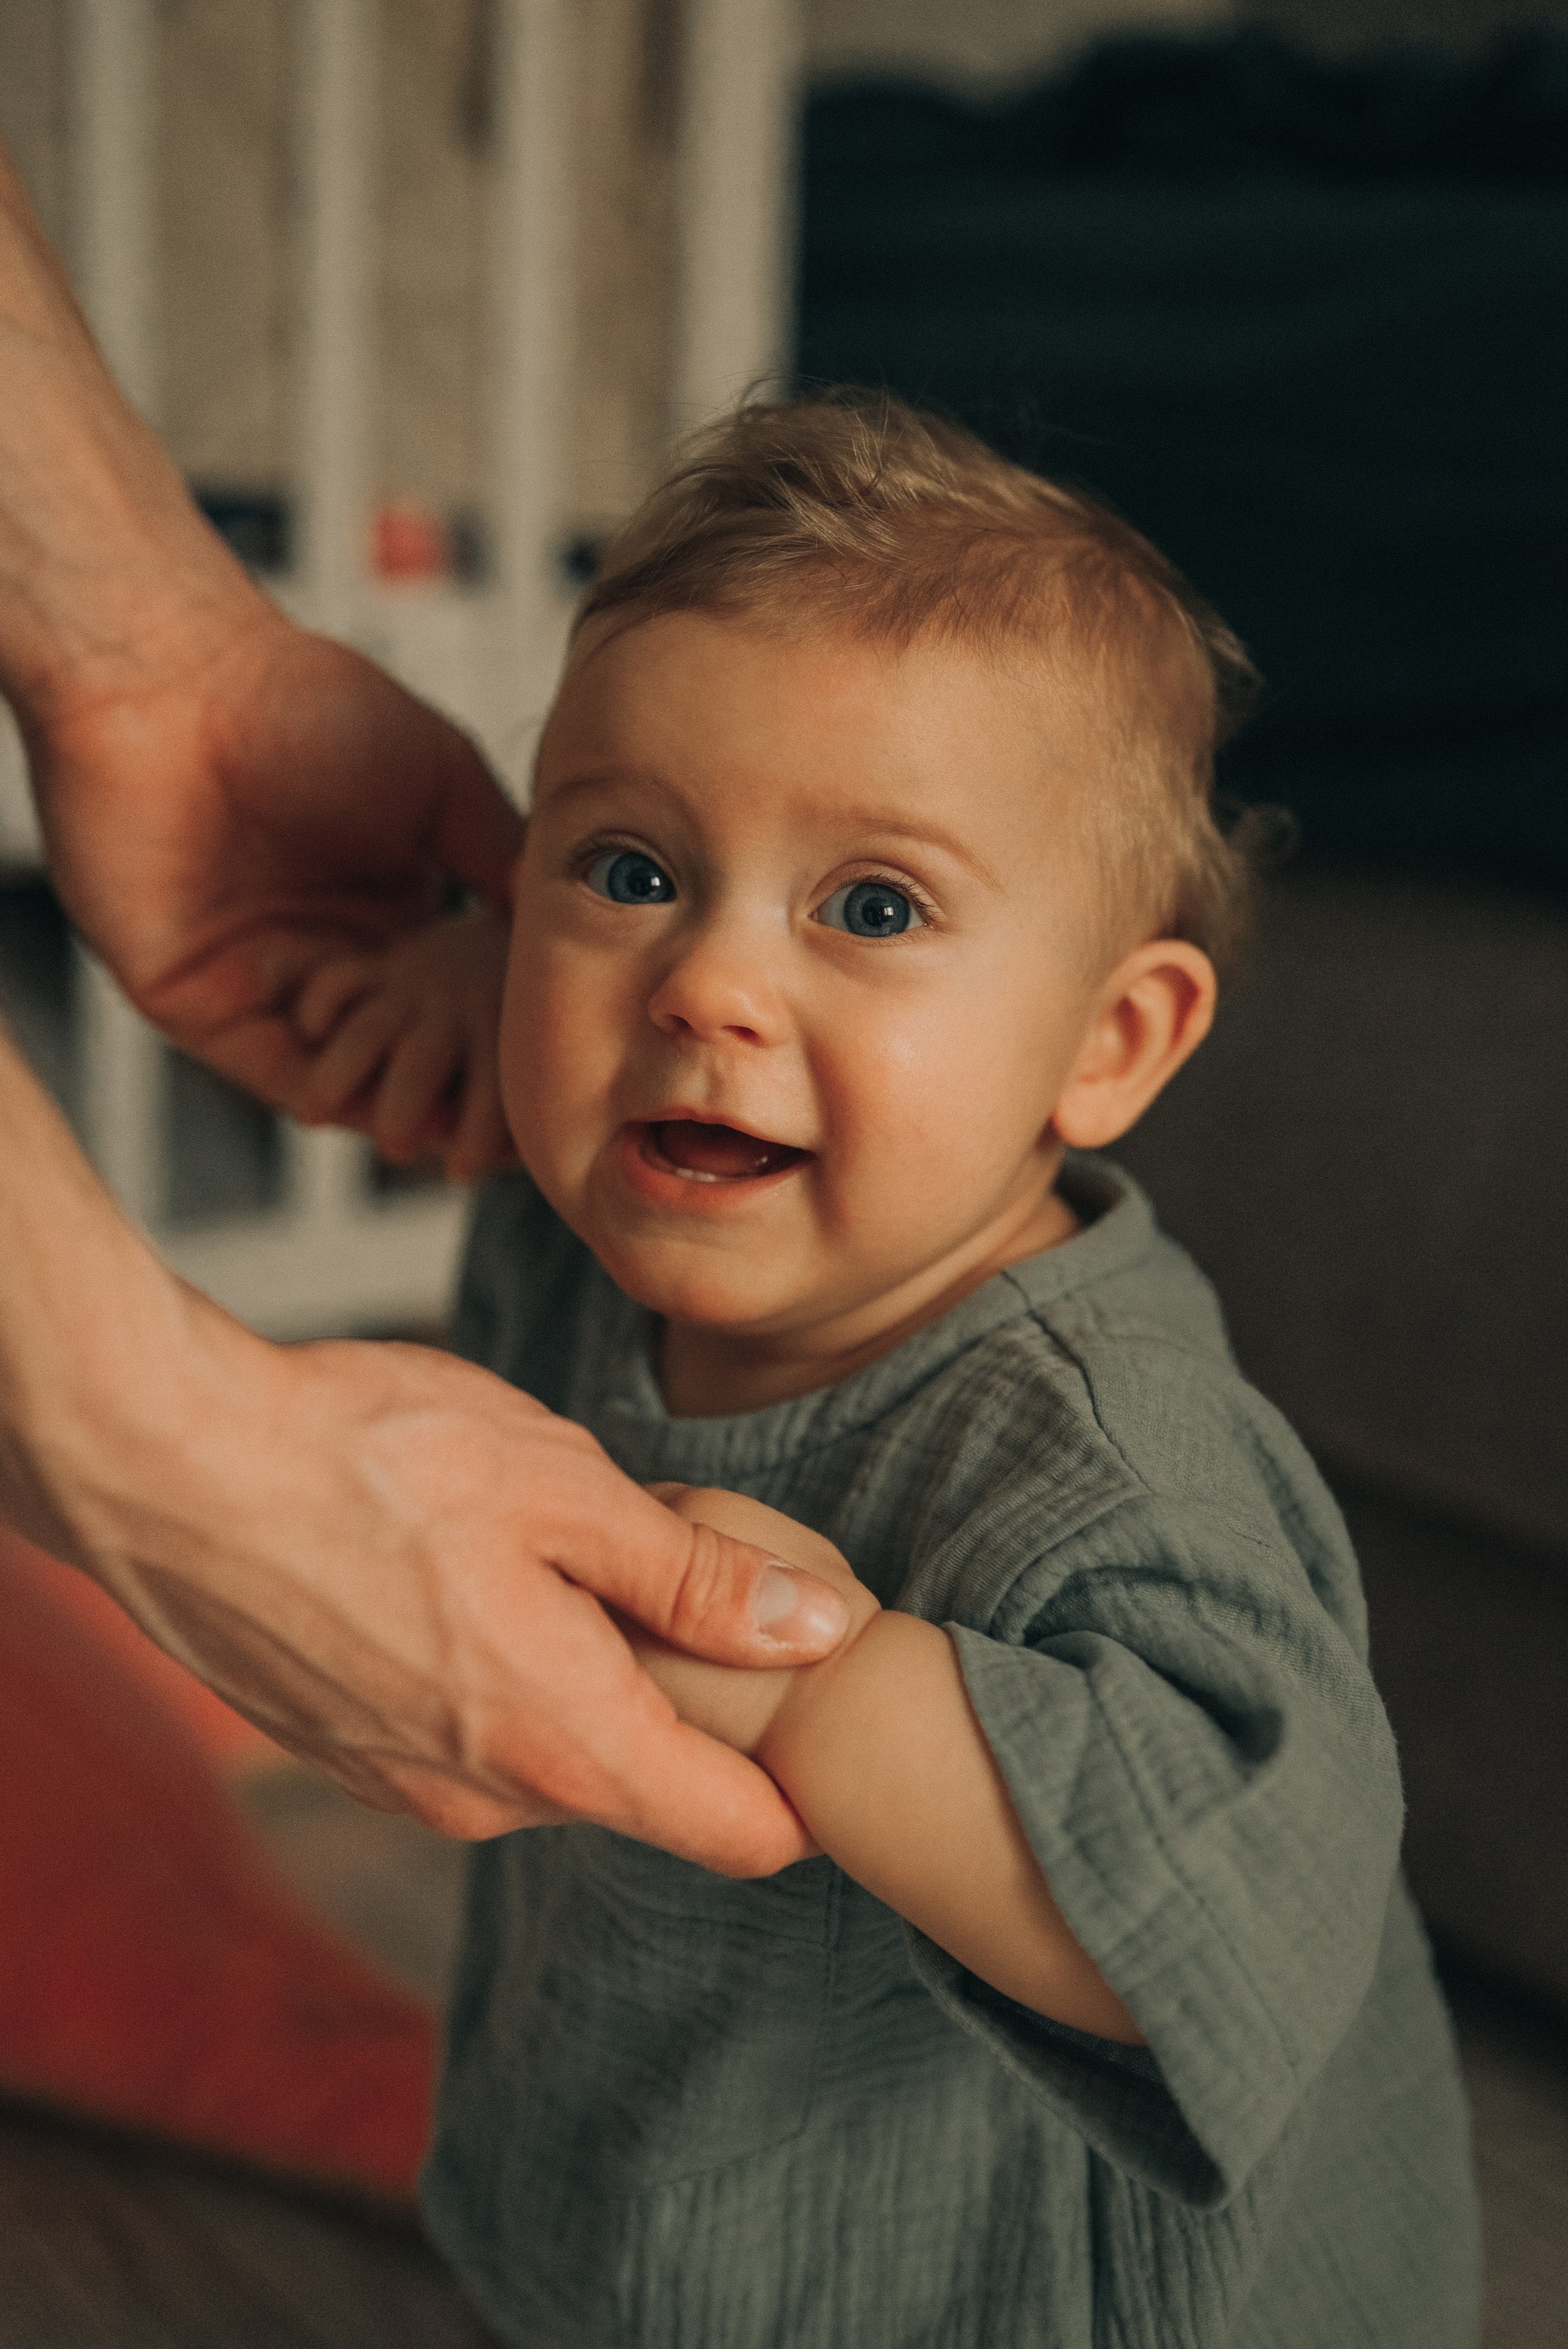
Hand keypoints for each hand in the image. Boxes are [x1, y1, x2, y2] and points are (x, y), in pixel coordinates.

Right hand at [1, 1031, 853, 1875]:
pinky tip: (474, 1573)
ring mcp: (407, 1787)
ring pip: (555, 1761)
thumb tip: (825, 1632)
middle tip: (679, 1571)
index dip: (804, 1786)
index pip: (738, 1832)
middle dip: (688, 1704)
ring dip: (587, 1680)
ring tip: (562, 1552)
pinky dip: (505, 1678)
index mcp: (565, 1740)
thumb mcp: (568, 1487)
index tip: (826, 1709)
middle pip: (648, 1791)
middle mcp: (488, 1798)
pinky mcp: (349, 1755)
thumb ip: (699, 1578)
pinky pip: (472, 1742)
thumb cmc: (368, 1457)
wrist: (166, 1466)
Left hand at [35, 607, 523, 1148]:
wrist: (175, 682)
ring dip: (392, 1106)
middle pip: (402, 1051)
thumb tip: (588, 920)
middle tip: (507, 1134)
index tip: (555, 1072)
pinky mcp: (195, 1001)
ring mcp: (261, 981)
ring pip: (339, 1072)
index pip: (452, 1000)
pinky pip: (266, 1068)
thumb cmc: (303, 703)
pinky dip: (321, 1096)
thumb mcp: (442, 779)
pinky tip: (373, 1110)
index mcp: (386, 906)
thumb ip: (504, 855)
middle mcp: (327, 950)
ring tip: (449, 1136)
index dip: (499, 1040)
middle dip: (452, 1096)